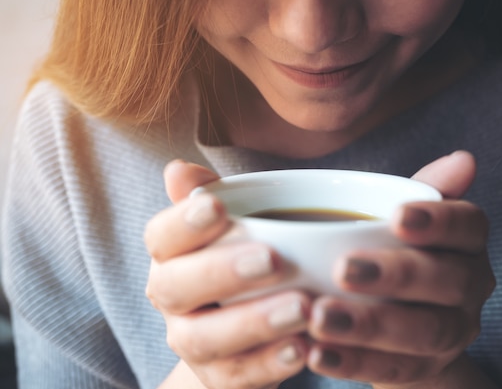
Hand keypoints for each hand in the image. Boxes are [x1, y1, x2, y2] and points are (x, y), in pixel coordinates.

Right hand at [145, 160, 310, 388]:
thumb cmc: (241, 262)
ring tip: (302, 308)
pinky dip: (270, 364)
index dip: (183, 222)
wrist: (243, 335)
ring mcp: (191, 342)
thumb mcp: (235, 225)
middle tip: (273, 259)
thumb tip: (180, 169)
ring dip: (254, 323)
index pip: (161, 236)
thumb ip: (213, 198)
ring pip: (204, 339)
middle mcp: (171, 299)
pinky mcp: (218, 378)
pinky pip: (237, 377)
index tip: (217, 205)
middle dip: (221, 272)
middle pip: (174, 287)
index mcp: (171, 256)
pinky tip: (305, 349)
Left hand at [306, 151, 496, 387]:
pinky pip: (394, 372)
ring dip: (370, 326)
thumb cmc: (397, 252)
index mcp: (467, 242)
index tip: (397, 217)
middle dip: (397, 275)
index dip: (439, 221)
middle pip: (448, 281)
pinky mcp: (426, 370)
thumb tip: (463, 158)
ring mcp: (453, 333)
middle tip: (344, 269)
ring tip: (320, 318)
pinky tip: (316, 355)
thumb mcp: (405, 219)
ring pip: (424, 333)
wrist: (403, 324)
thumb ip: (422, 190)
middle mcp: (470, 286)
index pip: (468, 225)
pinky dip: (354, 363)